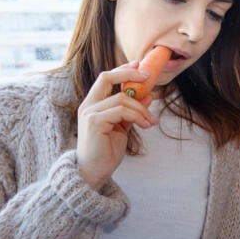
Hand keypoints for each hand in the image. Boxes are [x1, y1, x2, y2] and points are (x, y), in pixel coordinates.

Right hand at [76, 62, 158, 188]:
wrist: (95, 172)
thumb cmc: (106, 151)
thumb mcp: (123, 127)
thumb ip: (132, 111)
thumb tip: (148, 96)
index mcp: (93, 104)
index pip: (106, 79)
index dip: (123, 70)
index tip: (139, 66)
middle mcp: (88, 105)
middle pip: (106, 77)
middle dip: (129, 73)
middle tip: (148, 76)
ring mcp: (90, 113)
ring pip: (122, 98)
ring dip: (142, 108)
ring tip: (151, 121)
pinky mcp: (94, 122)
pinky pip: (121, 111)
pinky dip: (138, 116)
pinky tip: (146, 125)